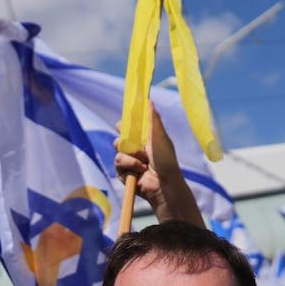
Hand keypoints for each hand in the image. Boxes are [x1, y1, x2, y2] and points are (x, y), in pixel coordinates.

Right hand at [113, 107, 202, 226]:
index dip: (125, 124)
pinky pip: (118, 162)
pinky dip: (130, 165)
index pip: (129, 128)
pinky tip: (140, 170)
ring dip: (131, 155)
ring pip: (118, 150)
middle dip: (125, 139)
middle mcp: (136, 150)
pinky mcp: (123, 173)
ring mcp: (129, 161)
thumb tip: (149, 101)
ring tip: (144, 162)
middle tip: (134, 143)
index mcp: (145, 140)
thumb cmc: (166, 160)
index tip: (123, 123)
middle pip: (120, 138)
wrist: (164, 184)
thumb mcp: (160, 137)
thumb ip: (153, 119)